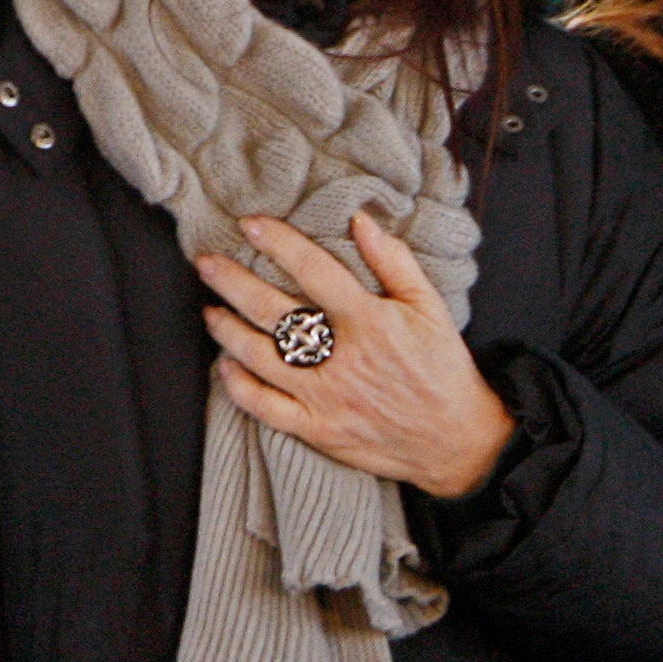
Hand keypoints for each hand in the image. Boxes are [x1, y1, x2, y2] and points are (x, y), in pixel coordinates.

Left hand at [197, 211, 514, 499]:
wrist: (456, 440)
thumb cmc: (442, 369)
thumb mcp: (431, 308)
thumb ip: (395, 262)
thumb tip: (361, 221)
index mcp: (369, 320)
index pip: (313, 270)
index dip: (278, 243)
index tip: (251, 224)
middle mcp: (340, 356)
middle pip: (271, 310)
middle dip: (232, 282)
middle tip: (206, 262)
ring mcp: (325, 396)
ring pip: (259, 356)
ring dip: (227, 329)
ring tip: (211, 310)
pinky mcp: (317, 428)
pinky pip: (265, 407)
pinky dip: (239, 386)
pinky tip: (225, 366)